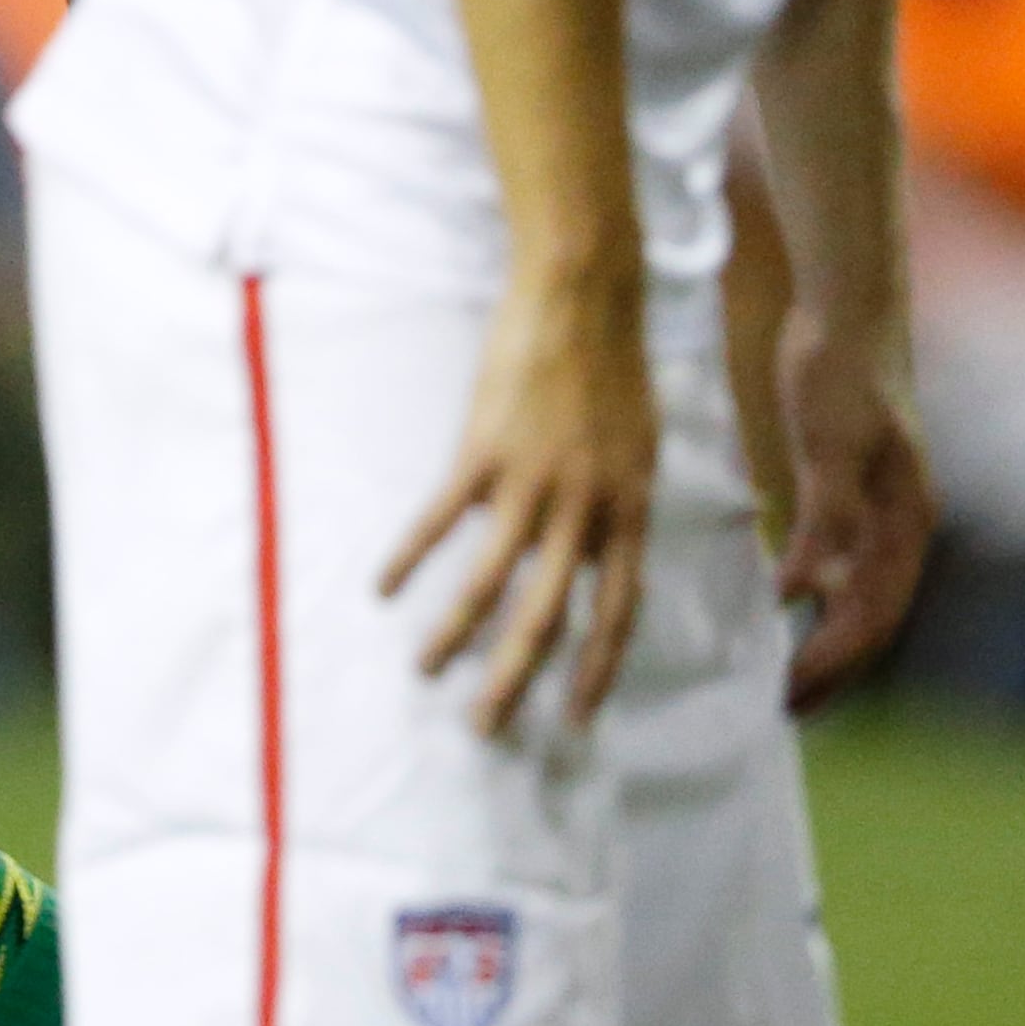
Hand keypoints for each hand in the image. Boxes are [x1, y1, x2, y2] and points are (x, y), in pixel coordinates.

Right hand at [383, 271, 660, 735]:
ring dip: (455, 632)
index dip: (596, 668)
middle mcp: (584, 508)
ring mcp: (531, 482)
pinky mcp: (483, 452)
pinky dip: (411, 555)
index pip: (618, 611)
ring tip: (426, 671)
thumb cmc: (614, 367)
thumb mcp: (640, 445)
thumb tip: (599, 550)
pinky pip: (442, 519)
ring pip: (490, 580)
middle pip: (548, 612)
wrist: (584, 299)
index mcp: (629, 510)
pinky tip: (385, 586)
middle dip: (517, 677)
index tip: (576, 717)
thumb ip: (618, 504)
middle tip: (488, 726)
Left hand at [772, 314, 931, 707]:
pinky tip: (780, 603)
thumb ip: (825, 517)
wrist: (848, 309)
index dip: (833, 661)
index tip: (789, 696)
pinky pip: (840, 563)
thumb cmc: (842, 371)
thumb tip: (804, 591)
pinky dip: (816, 595)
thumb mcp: (830, 445)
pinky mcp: (854, 489)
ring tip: (784, 676)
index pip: (872, 615)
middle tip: (783, 711)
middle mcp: (903, 523)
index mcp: (905, 520)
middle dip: (833, 667)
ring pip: (859, 595)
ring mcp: (883, 507)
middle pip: (872, 617)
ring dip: (827, 639)